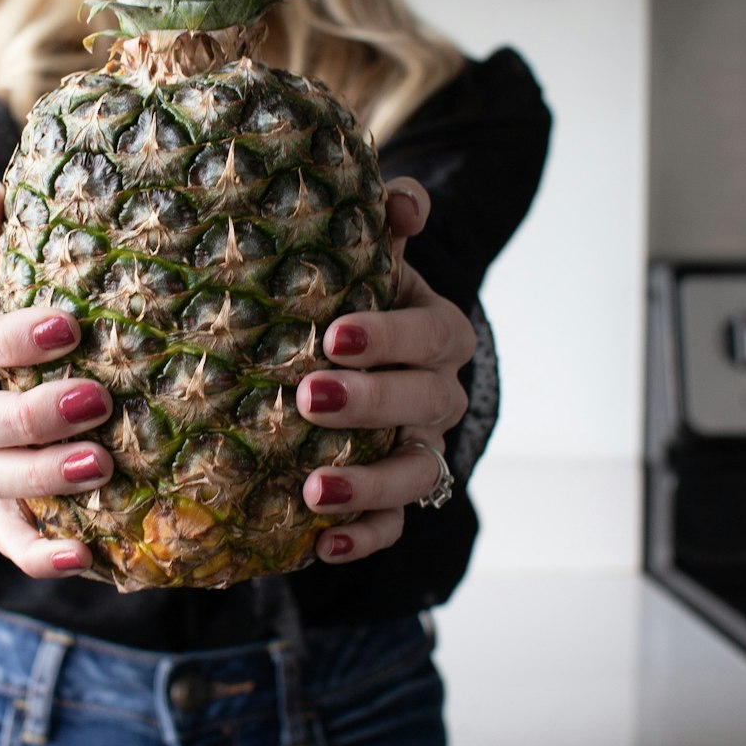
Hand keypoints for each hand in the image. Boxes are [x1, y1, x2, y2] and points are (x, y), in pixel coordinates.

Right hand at [0, 167, 111, 579]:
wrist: (12, 342)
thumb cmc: (15, 282)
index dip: (4, 337)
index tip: (68, 327)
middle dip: (29, 416)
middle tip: (97, 400)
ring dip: (41, 478)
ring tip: (103, 468)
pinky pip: (7, 535)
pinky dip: (39, 552)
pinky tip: (86, 558)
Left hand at [296, 178, 474, 565]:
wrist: (370, 360)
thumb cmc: (361, 300)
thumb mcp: (374, 259)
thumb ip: (388, 225)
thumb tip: (402, 199)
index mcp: (438, 333)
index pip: (428, 333)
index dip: (388, 336)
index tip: (333, 335)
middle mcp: (439, 395)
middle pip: (423, 402)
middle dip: (370, 402)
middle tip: (307, 397)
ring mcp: (421, 450)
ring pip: (416, 474)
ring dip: (369, 484)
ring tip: (315, 488)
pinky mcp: (398, 498)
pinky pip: (395, 526)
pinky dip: (365, 537)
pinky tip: (323, 546)